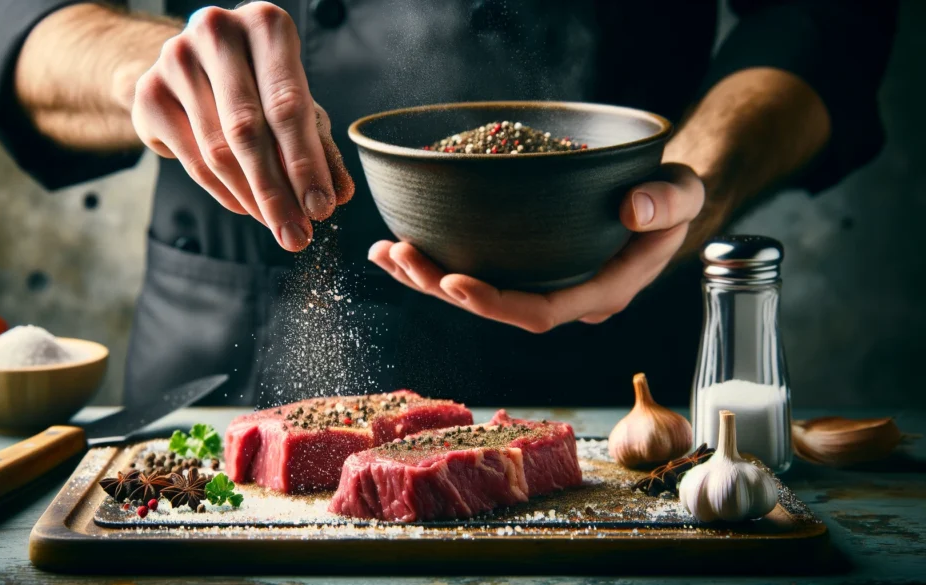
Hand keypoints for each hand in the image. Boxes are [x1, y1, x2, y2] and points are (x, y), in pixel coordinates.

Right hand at [128, 3, 353, 250]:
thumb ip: (319, 146)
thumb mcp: (295, 103)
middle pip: (248, 131)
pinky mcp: (149, 92)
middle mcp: (216, 31)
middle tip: (297, 234)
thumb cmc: (258, 83)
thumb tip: (341, 194)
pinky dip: (225, 193)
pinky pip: (193, 160)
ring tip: (278, 226)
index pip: (288, 105)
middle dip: (277, 192)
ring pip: (218, 151)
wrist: (192, 63)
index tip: (323, 209)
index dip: (306, 164)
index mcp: (265, 24)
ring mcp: (175, 59)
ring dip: (252, 200)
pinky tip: (247, 208)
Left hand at [368, 163, 704, 332]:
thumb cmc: (671, 199)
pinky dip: (432, 261)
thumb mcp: (684, 194)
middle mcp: (563, 297)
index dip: (494, 303)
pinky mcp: (521, 265)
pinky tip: (396, 248)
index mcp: (599, 292)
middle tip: (404, 254)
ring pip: (475, 294)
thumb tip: (633, 211)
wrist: (658, 200)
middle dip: (443, 287)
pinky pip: (473, 270)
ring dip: (426, 278)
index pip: (540, 311)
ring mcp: (539, 283)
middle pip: (494, 307)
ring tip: (386, 253)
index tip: (455, 280)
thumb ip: (667, 202)